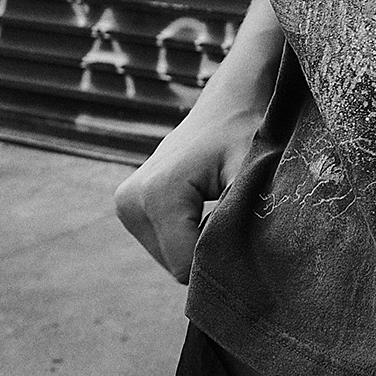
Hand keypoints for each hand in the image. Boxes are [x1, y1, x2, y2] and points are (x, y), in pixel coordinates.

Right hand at [114, 105, 261, 284]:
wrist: (229, 104)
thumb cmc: (246, 135)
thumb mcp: (250, 176)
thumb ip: (242, 221)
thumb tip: (241, 271)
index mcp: (156, 195)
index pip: (185, 266)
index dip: (220, 259)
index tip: (245, 234)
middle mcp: (130, 201)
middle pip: (175, 266)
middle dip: (208, 250)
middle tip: (235, 217)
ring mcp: (125, 204)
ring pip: (170, 258)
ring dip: (198, 244)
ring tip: (219, 208)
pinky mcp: (128, 207)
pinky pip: (164, 245)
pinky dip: (188, 236)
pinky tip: (204, 210)